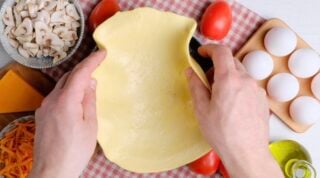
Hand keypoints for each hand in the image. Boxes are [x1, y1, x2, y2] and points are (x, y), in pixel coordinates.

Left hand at [29, 50, 105, 177]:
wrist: (52, 170)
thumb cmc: (75, 150)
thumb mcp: (90, 125)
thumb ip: (89, 101)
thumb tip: (91, 82)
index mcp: (66, 101)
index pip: (80, 73)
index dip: (92, 61)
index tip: (102, 52)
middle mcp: (52, 100)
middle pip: (69, 77)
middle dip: (84, 69)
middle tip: (98, 65)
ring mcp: (44, 107)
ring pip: (61, 86)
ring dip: (75, 81)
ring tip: (90, 83)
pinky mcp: (42, 115)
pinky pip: (56, 96)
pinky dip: (68, 92)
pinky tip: (76, 100)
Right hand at [186, 45, 282, 177]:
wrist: (247, 152)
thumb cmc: (223, 133)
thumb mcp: (202, 109)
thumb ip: (196, 86)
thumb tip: (190, 72)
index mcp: (229, 80)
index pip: (221, 52)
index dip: (210, 49)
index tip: (202, 52)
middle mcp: (246, 80)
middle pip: (231, 62)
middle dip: (217, 66)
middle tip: (206, 80)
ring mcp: (257, 90)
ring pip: (240, 74)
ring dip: (228, 77)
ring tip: (218, 96)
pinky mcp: (262, 99)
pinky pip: (248, 85)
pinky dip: (238, 87)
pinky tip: (231, 105)